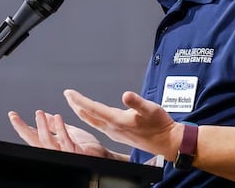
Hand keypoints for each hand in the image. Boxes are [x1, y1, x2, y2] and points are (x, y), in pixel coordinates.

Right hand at [7, 110, 111, 157]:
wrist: (103, 155)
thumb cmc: (88, 147)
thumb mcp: (69, 132)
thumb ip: (57, 126)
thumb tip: (47, 116)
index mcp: (53, 144)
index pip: (33, 136)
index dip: (22, 126)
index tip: (13, 115)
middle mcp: (56, 151)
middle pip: (34, 142)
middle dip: (23, 129)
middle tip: (15, 117)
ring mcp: (64, 153)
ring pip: (47, 142)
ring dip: (42, 127)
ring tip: (39, 113)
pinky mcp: (75, 152)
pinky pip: (66, 141)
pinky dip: (61, 129)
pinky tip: (58, 117)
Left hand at [63, 89, 181, 159]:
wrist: (167, 142)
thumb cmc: (160, 125)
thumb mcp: (151, 109)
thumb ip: (137, 102)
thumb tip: (126, 95)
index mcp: (117, 121)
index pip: (92, 108)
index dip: (79, 100)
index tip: (68, 92)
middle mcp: (113, 128)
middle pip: (88, 116)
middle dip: (76, 105)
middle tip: (67, 95)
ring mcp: (115, 133)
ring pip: (93, 121)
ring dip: (82, 112)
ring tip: (75, 104)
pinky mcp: (119, 135)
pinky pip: (98, 125)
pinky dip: (91, 117)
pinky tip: (92, 115)